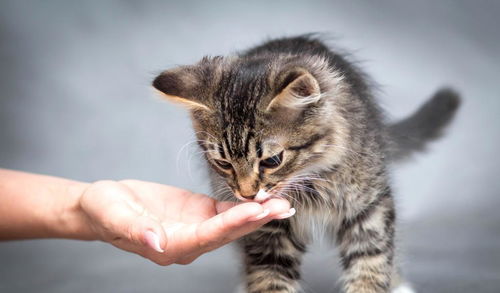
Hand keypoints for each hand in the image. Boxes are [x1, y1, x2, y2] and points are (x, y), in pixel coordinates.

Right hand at [79, 180, 292, 264]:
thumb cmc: (104, 210)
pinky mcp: (199, 214)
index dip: (232, 223)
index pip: (207, 236)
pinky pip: (226, 212)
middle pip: (227, 233)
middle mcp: (188, 242)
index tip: (256, 209)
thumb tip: (156, 242)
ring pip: (232, 223)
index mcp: (170, 245)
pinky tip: (265, 199)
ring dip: (258, 214)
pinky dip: (246, 206)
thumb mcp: (113, 215)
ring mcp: (196, 228)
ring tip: (284, 203)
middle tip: (282, 206)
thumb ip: (136, 230)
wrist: (103, 205)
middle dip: (256, 220)